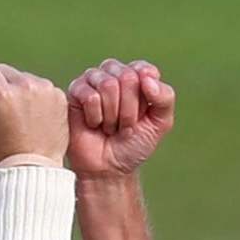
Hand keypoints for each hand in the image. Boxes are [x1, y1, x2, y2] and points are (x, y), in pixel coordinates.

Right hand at [0, 60, 68, 166]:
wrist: (33, 167)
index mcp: (0, 93)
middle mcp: (24, 86)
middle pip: (3, 70)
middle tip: (3, 115)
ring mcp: (45, 90)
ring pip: (21, 77)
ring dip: (17, 91)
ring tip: (19, 118)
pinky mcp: (58, 95)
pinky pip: (38, 86)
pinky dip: (34, 97)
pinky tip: (33, 117)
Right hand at [67, 58, 176, 178]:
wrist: (109, 168)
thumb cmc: (133, 144)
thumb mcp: (160, 124)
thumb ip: (165, 97)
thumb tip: (148, 78)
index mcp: (136, 76)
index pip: (145, 70)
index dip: (145, 97)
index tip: (143, 115)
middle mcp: (113, 73)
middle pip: (127, 77)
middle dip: (129, 110)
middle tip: (124, 126)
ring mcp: (92, 80)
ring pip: (108, 84)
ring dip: (112, 115)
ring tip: (109, 126)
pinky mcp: (74, 91)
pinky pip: (90, 96)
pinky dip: (96, 117)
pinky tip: (94, 124)